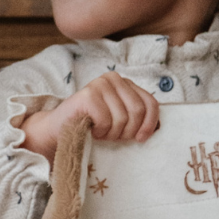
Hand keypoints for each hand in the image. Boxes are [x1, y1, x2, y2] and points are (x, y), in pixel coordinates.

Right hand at [19, 73, 159, 161]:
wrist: (58, 130)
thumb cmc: (92, 126)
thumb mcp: (119, 118)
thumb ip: (136, 116)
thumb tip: (160, 128)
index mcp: (125, 82)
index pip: (150, 103)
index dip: (149, 124)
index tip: (140, 139)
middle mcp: (113, 78)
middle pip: (137, 111)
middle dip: (127, 131)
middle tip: (113, 137)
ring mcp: (100, 84)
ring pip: (122, 119)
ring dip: (112, 134)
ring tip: (100, 133)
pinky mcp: (88, 95)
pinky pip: (107, 121)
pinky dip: (100, 132)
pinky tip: (92, 130)